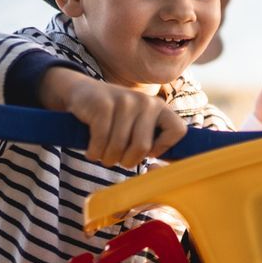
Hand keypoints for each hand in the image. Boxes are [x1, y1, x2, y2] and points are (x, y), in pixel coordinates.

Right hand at [37, 69, 186, 167]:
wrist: (83, 93)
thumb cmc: (115, 120)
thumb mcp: (137, 124)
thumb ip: (152, 140)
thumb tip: (163, 169)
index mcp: (160, 108)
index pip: (178, 131)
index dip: (163, 148)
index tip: (148, 153)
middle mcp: (146, 102)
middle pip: (142, 147)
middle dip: (127, 161)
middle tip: (118, 158)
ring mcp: (125, 101)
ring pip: (119, 147)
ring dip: (107, 159)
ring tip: (103, 155)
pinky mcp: (103, 105)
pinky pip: (101, 141)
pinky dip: (94, 152)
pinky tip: (92, 151)